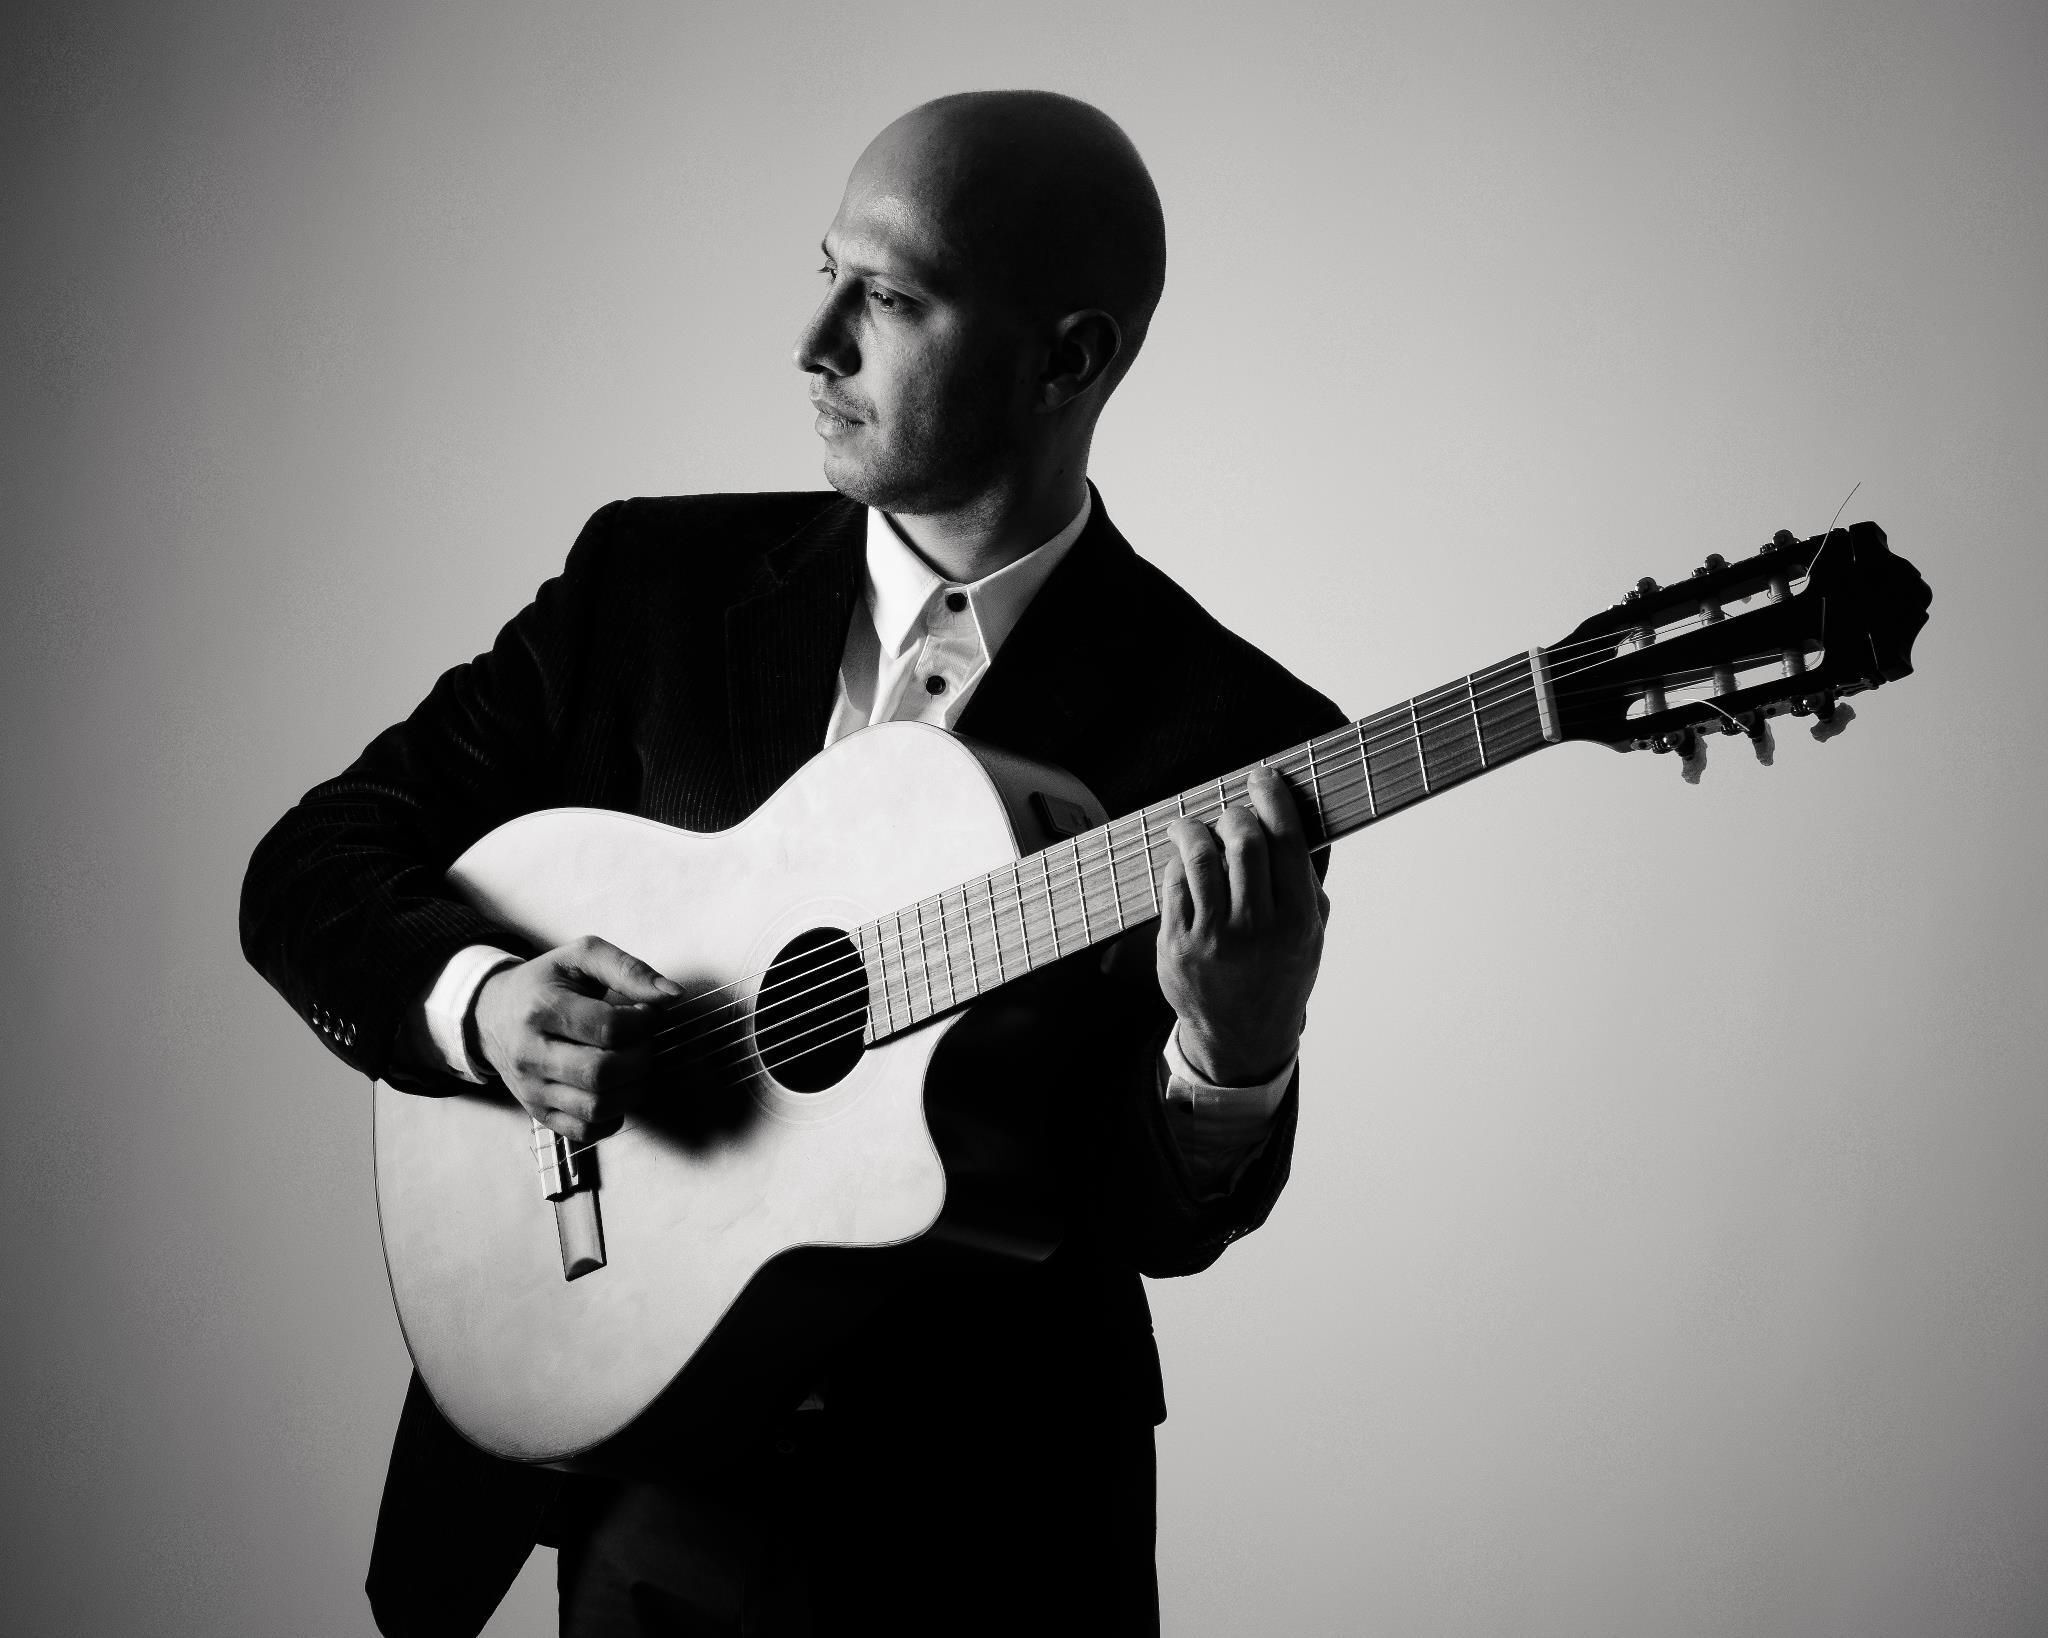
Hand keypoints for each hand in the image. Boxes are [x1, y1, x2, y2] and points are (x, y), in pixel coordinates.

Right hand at [471, 935, 681, 1142]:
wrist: (492, 1013)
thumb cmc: (543, 983)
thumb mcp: (581, 957)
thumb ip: (629, 969)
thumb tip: (671, 995)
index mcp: (541, 1010)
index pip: (608, 1028)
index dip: (643, 1021)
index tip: (646, 1013)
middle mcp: (530, 1055)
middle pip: (602, 1073)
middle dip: (640, 1057)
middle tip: (641, 1041)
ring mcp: (532, 1090)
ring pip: (597, 1107)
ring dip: (633, 1088)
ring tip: (631, 1064)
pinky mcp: (538, 1114)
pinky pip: (586, 1132)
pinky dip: (614, 1116)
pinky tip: (615, 1088)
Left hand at [1157, 766, 1328, 1084]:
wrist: (1242, 1036)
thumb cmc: (1279, 974)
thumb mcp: (1310, 935)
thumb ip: (1304, 883)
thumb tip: (1291, 821)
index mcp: (1298, 922)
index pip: (1287, 841)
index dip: (1273, 799)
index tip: (1264, 778)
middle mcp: (1256, 929)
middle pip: (1243, 841)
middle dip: (1236, 813)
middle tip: (1233, 812)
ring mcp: (1212, 937)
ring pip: (1201, 857)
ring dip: (1196, 829)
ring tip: (1194, 827)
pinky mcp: (1176, 943)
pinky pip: (1174, 883)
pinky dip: (1178, 861)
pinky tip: (1183, 861)